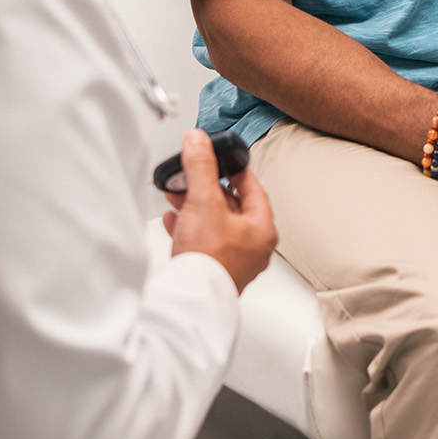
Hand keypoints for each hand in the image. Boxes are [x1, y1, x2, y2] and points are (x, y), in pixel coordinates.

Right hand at [165, 129, 277, 293]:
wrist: (191, 297)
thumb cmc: (209, 258)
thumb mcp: (204, 201)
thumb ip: (201, 167)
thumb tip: (198, 141)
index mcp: (262, 228)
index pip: (253, 188)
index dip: (235, 170)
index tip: (223, 159)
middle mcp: (254, 247)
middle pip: (232, 206)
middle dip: (208, 189)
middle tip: (195, 177)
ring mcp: (235, 261)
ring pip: (216, 224)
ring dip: (196, 208)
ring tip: (179, 197)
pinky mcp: (215, 271)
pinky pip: (204, 243)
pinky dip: (190, 228)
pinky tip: (175, 222)